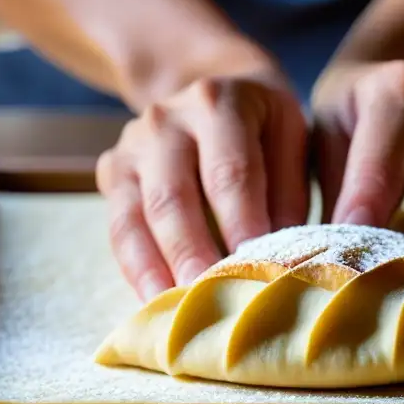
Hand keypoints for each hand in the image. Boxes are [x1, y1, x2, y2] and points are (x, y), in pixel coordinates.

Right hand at [96, 69, 308, 300]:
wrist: (215, 88)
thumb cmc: (264, 129)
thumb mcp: (291, 141)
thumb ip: (289, 195)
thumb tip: (286, 261)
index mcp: (218, 104)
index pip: (228, 171)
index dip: (241, 224)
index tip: (255, 270)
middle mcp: (166, 120)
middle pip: (174, 197)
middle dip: (192, 256)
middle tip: (212, 303)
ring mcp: (131, 146)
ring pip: (136, 217)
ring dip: (158, 270)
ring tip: (179, 315)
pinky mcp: (112, 172)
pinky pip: (119, 229)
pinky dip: (137, 270)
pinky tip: (157, 303)